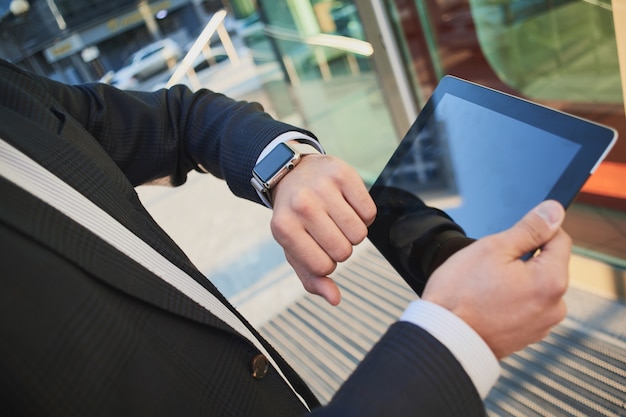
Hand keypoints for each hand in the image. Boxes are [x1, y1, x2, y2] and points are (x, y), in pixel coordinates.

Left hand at [270, 154, 376, 304]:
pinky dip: (364, 215)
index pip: (324, 268)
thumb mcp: (295, 249)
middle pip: (344, 252)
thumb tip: (335, 299)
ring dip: (354, 232)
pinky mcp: (342, 173)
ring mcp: (321, 187)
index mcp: (284, 228)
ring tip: (338, 219)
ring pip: (360, 234)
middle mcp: (301, 205)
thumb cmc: (296, 218)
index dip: (327, 263)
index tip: (318, 248)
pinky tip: (348, 205)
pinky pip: (370, 212)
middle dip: (342, 248)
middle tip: (329, 231)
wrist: (293, 174)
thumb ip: (312, 279)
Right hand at [422, 200, 570, 358]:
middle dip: (522, 258)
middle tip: (489, 266)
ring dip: (516, 281)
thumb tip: (553, 211)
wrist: (443, 337)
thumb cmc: (460, 295)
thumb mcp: (492, 248)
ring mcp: (541, 325)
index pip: (560, 238)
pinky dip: (510, 301)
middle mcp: (554, 306)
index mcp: (551, 281)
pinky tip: (486, 303)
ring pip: (534, 286)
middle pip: (547, 264)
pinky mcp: (527, 336)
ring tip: (485, 288)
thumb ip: (529, 229)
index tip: (513, 235)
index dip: (535, 230)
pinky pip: (525, 307)